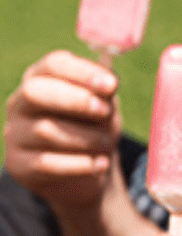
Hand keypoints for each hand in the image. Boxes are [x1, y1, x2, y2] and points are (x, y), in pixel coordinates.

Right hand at [4, 50, 120, 210]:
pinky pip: (47, 163)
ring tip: (108, 144)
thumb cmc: (93, 128)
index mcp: (41, 79)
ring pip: (45, 130)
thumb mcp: (104, 107)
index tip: (111, 85)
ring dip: (87, 138)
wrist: (85, 171)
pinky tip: (101, 164)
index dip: (82, 72)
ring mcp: (15, 134)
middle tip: (104, 111)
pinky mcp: (18, 164)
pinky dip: (80, 164)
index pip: (53, 64)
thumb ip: (104, 93)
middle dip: (75, 100)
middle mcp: (20, 103)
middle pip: (34, 91)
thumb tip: (108, 83)